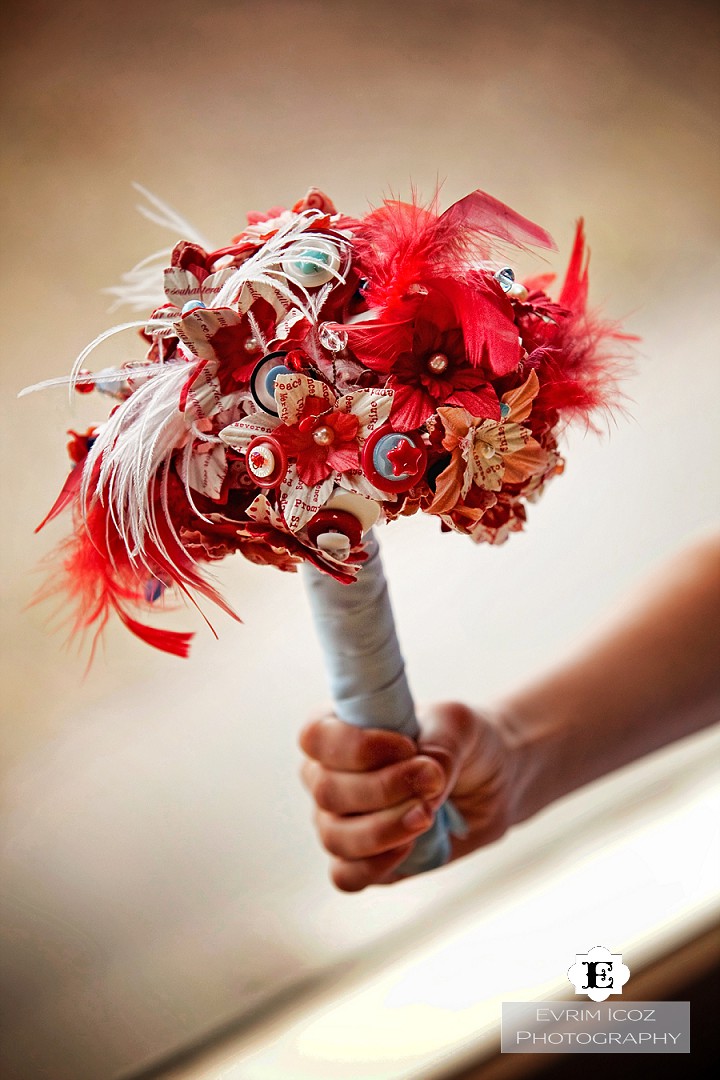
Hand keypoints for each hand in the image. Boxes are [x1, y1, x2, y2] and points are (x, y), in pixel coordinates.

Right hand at [299, 702, 519, 890]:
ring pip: (334, 836)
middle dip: (382, 789)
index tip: (407, 747)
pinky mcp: (360, 860)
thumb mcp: (458, 724)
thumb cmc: (462, 741)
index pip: (316, 736)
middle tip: (431, 782)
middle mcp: (328, 774)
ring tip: (427, 815)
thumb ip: (439, 743)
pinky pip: (346, 875)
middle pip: (326, 791)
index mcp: (339, 727)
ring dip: (383, 829)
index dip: (356, 746)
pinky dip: (375, 865)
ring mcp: (339, 820)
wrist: (490, 782)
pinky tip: (409, 847)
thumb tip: (424, 780)